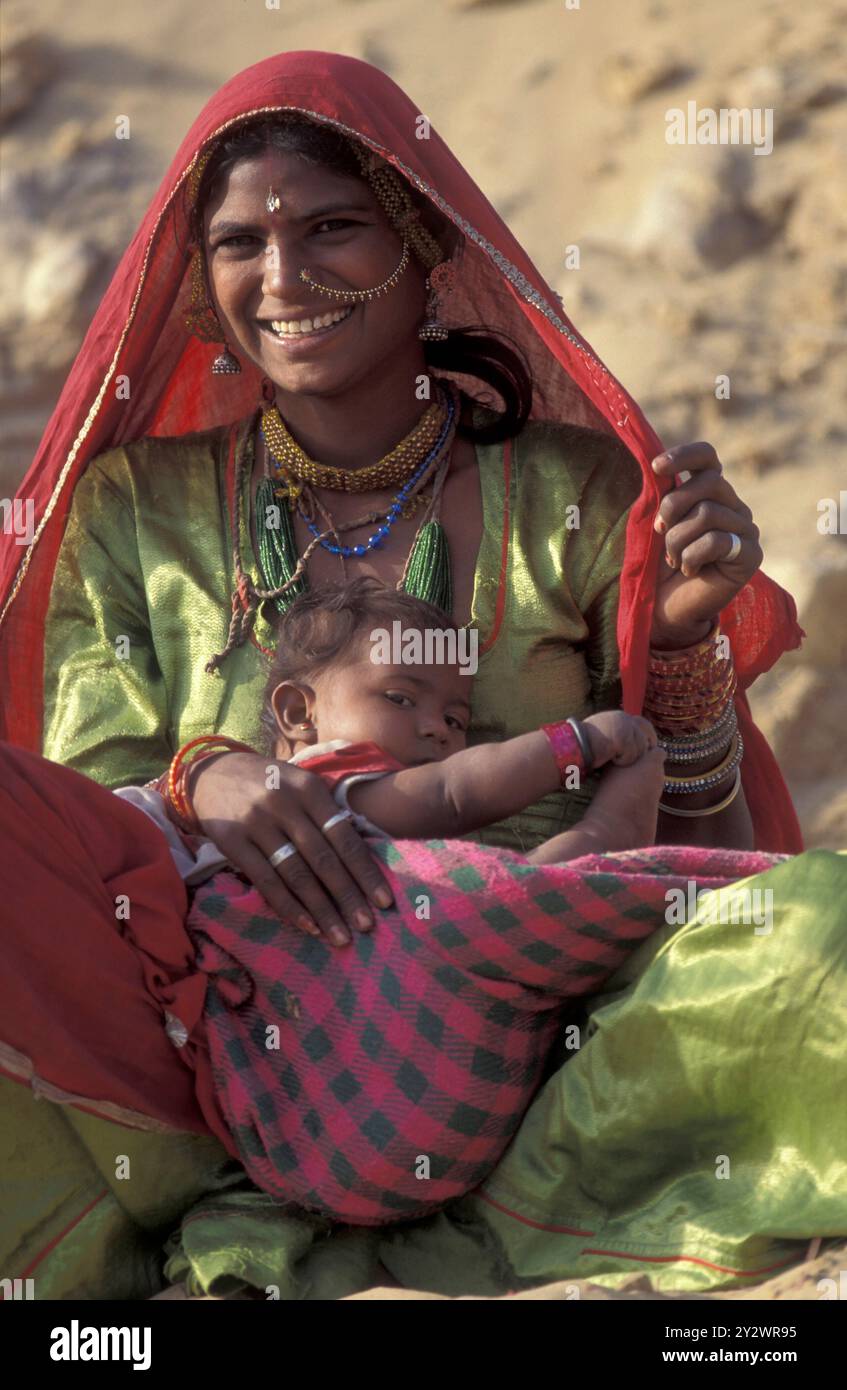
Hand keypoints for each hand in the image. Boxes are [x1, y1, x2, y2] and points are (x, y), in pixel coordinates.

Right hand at [191, 751, 393, 946]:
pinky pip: (267, 882)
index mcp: (309, 789)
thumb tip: (364, 855)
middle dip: (348, 896)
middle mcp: (285, 805)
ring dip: (322, 910)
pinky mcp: (233, 842)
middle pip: (323, 859)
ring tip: (341, 936)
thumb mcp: (300, 783)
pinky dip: (290, 907)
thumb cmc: (268, 783)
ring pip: (297, 875)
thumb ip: (326, 812)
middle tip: (367, 926)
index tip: (384, 901)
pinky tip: (309, 926)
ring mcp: (257, 824)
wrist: (210, 774)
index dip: (365, 871)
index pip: (344, 836)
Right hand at [583, 710, 658, 767]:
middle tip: (645, 758)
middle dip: (646, 746)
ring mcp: (623, 728)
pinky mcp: (622, 739)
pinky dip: (622, 761)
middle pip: (645, 734)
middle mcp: (624, 719)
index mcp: (620, 717)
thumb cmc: (585, 742)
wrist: (574, 744)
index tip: (650, 747)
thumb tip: (635, 740)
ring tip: (614, 758)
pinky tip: (611, 760)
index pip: (642, 723)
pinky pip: (630, 756)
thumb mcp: (604, 732)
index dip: (648, 736)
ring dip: (629, 757)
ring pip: (639, 748)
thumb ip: (618, 732)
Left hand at [650, 442, 762, 648]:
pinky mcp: (751, 555)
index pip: (707, 457)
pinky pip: (717, 541)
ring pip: (708, 513)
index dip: (684, 455)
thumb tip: (655, 467)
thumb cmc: (660, 566)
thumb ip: (663, 497)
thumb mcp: (657, 526)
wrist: (669, 608)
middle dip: (673, 506)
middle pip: (708, 483)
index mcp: (711, 493)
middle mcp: (734, 506)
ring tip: (673, 559)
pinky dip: (692, 557)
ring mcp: (746, 530)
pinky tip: (688, 570)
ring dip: (677, 539)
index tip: (655, 467)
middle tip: (659, 531)